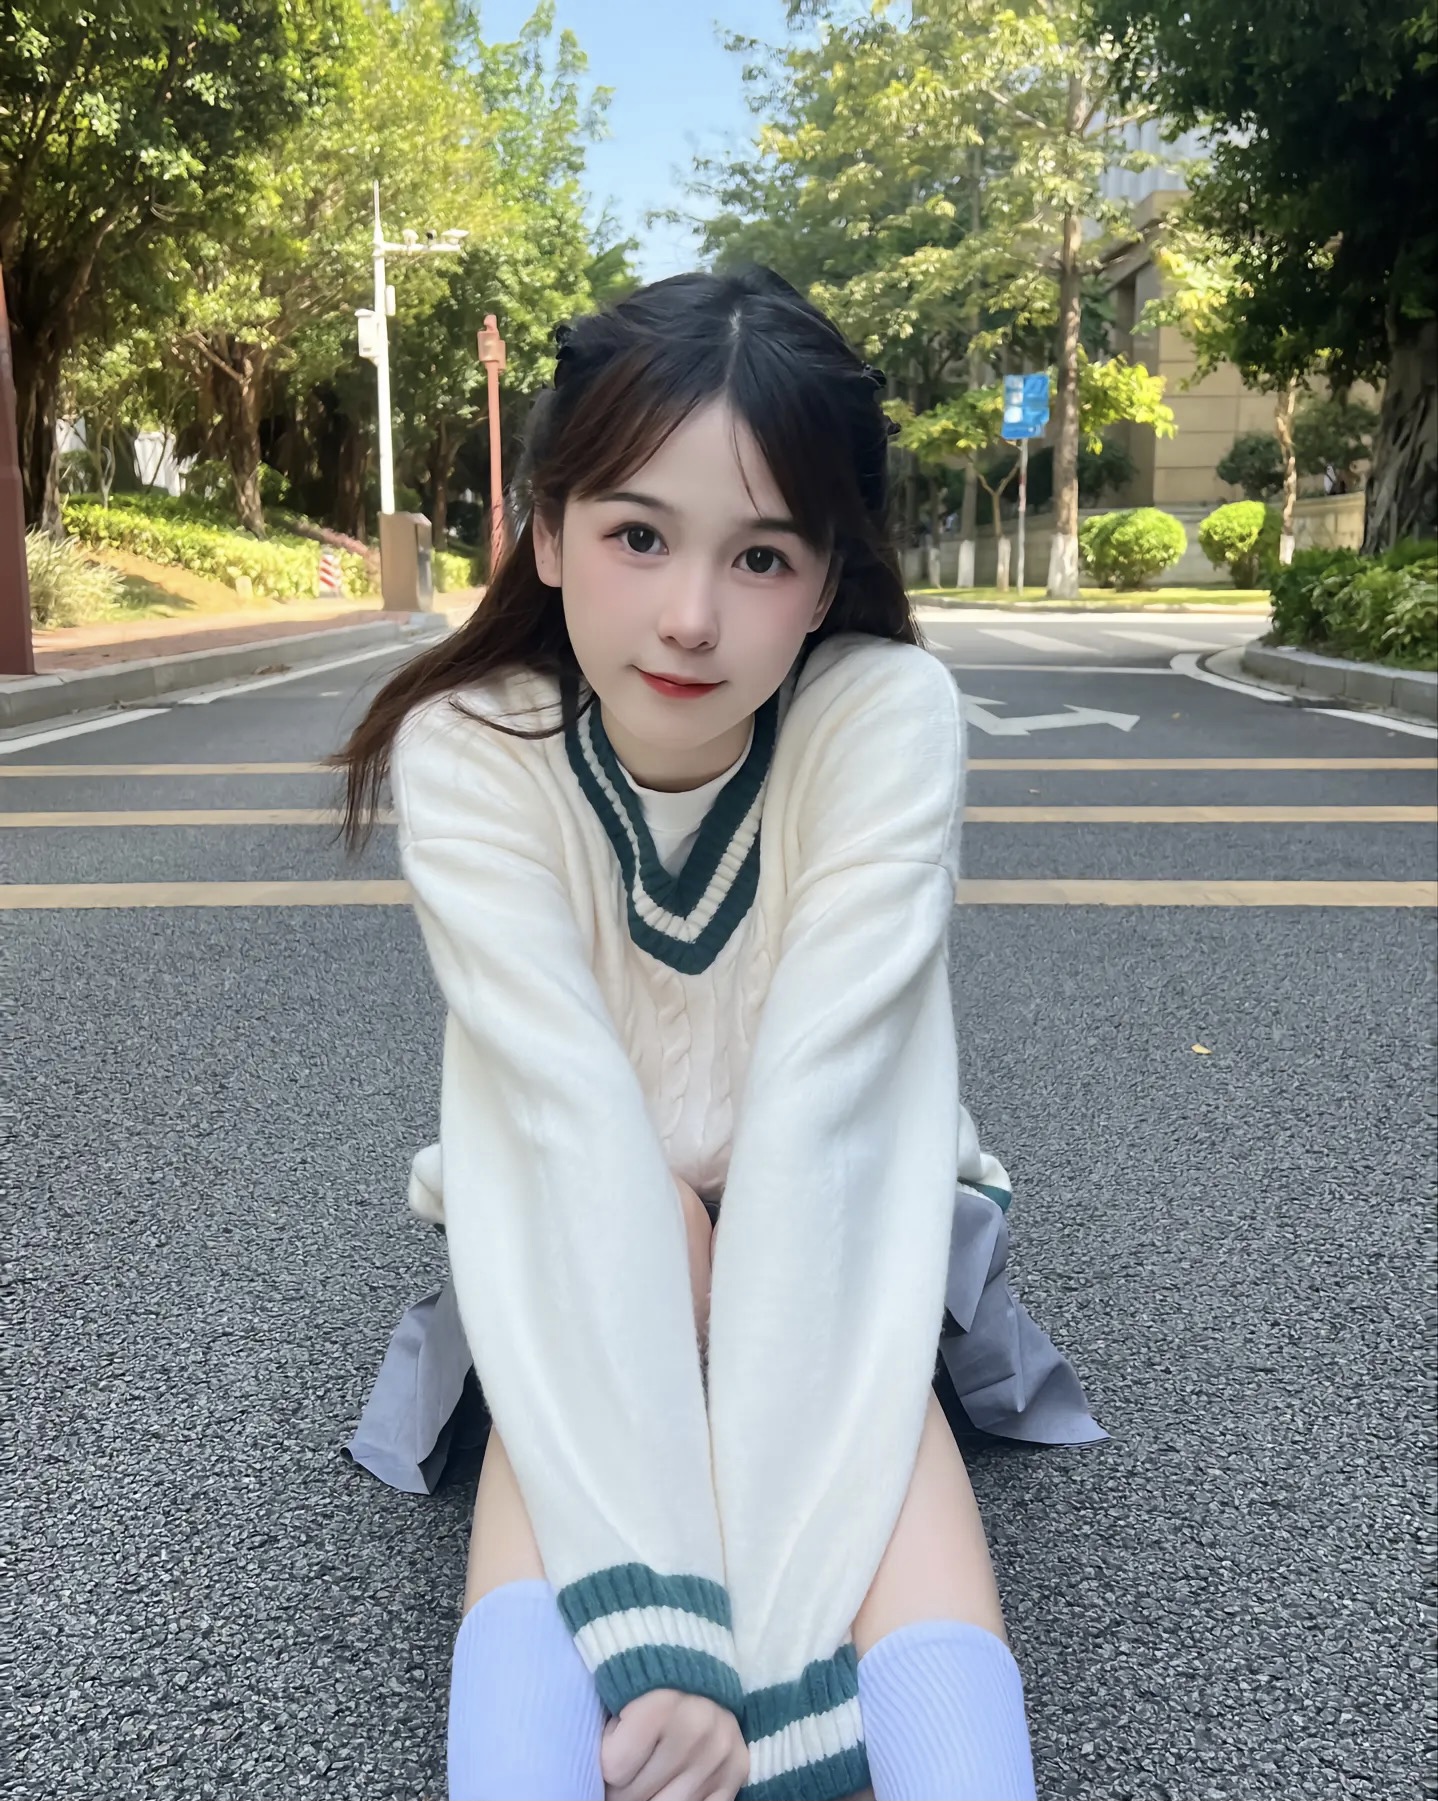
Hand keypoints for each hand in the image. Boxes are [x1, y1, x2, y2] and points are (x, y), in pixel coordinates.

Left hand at [601, 1688, 748, 1800]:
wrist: (696, 1668)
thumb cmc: (646, 1688)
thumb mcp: (621, 1697)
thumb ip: (608, 1734)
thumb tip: (591, 1782)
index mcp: (662, 1705)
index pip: (614, 1769)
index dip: (608, 1758)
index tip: (617, 1737)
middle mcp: (697, 1729)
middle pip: (636, 1796)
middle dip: (625, 1787)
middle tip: (630, 1765)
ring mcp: (720, 1754)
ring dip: (651, 1796)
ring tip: (650, 1773)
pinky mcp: (738, 1770)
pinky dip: (680, 1799)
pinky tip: (674, 1781)